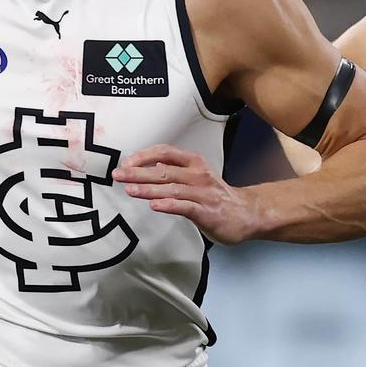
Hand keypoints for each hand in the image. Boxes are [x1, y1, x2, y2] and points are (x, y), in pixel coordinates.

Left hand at [113, 145, 260, 244]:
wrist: (247, 214)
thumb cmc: (218, 196)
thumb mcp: (197, 177)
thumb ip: (176, 171)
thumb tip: (153, 166)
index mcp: (194, 163)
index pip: (166, 152)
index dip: (144, 156)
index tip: (126, 163)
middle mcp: (198, 175)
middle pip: (164, 171)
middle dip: (138, 172)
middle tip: (117, 174)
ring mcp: (203, 194)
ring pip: (172, 189)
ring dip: (149, 189)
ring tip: (129, 189)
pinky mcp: (206, 212)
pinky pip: (185, 207)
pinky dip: (169, 205)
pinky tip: (154, 205)